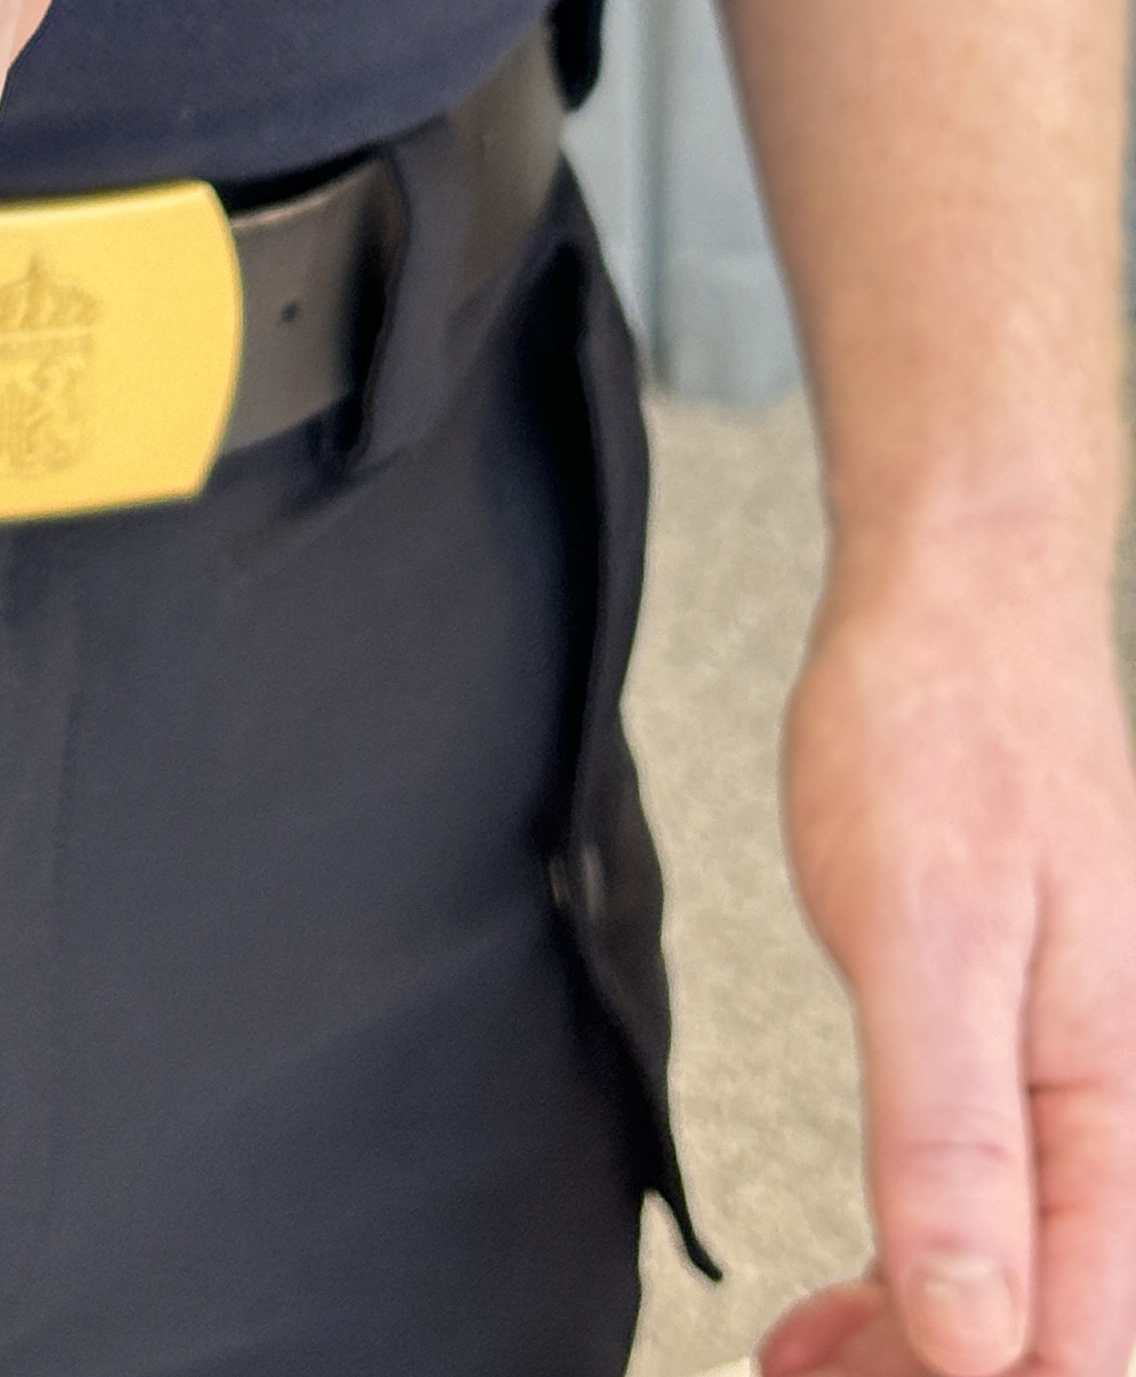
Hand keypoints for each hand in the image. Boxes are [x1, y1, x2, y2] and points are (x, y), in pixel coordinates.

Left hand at [761, 551, 1135, 1376]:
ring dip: (921, 1348)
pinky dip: (919, 1274)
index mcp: (1118, 1102)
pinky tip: (845, 1297)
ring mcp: (1082, 1089)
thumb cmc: (946, 732)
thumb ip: (949, 1135)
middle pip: (1061, 1328)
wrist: (960, 610)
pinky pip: (999, 1212)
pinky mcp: (1033, 1060)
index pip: (1083, 1343)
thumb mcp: (923, 933)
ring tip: (807, 1367)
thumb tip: (976, 1325)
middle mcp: (1121, 1111)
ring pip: (1028, 1286)